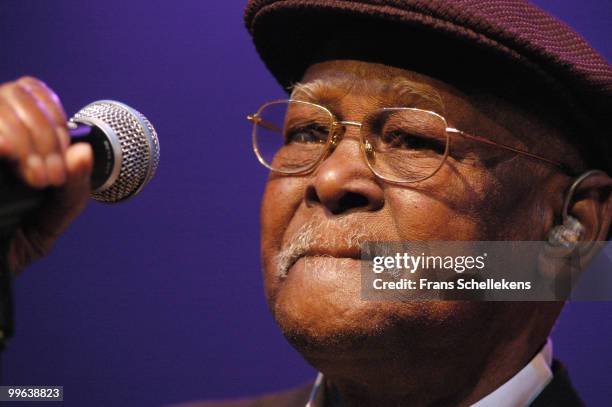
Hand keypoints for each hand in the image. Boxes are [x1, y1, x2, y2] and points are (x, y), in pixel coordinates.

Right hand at [0, 77, 92, 273]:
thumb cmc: (9, 249)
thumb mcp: (49, 221)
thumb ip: (71, 190)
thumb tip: (83, 152)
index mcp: (11, 142)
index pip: (29, 92)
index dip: (52, 115)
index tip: (63, 158)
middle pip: (13, 93)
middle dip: (44, 132)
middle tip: (51, 176)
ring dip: (27, 137)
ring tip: (36, 179)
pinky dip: (4, 138)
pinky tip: (14, 159)